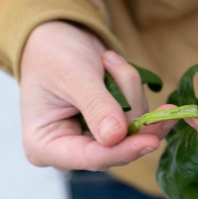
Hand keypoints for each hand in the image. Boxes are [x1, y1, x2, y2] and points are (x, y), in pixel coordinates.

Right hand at [19, 21, 175, 170]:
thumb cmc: (54, 56)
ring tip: (108, 61)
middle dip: (129, 107)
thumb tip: (115, 137)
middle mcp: (71, 151)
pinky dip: (134, 90)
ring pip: (135, 129)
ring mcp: (96, 141)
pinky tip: (117, 69)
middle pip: (119, 146)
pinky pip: (141, 118)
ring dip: (129, 90)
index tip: (152, 141)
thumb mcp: (72, 76)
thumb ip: (95, 107)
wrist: (60, 41)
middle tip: (123, 69)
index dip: (122, 151)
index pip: (90, 158)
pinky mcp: (116, 130)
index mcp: (45, 146)